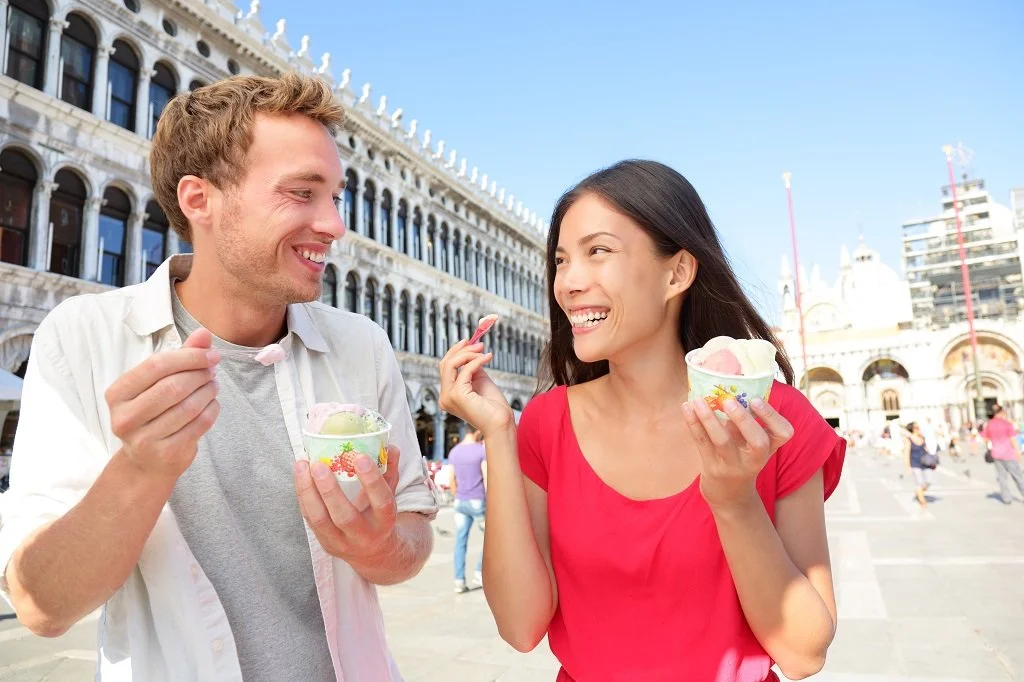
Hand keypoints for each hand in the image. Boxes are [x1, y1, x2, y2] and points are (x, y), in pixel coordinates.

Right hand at [106, 328, 220, 478]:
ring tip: (213, 385)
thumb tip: (204, 334)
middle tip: (213, 371)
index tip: (211, 354)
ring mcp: (144, 439)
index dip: (188, 357)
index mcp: (117, 394)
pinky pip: (198, 425)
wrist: (147, 462)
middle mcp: (125, 418)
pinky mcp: (166, 454)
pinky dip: (212, 410)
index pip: (156, 365)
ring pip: (188, 407)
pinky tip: (212, 403)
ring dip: (208, 391)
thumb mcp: (159, 383)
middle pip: (172, 387)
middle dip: (200, 374)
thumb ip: (180, 357)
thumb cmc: (153, 413)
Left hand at [294, 444, 400, 559]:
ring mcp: (341, 542)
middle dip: (330, 490)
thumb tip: (391, 446)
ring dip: (308, 491)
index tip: (360, 457)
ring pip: (320, 520)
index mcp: (385, 522)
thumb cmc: (380, 516)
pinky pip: (310, 518)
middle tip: (319, 464)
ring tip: (302, 465)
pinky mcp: (324, 542)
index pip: (381, 503)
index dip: (372, 481)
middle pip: (345, 517)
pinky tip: (300, 474)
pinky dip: (303, 495)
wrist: (374, 554)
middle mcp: (363, 536)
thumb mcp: (390, 494)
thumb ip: (390, 470)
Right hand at [439, 340, 514, 435]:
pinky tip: (487, 358)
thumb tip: (470, 350)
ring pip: (451, 364)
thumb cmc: (493, 406)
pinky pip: (465, 370)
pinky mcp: (457, 395)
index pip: (445, 367)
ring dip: (469, 354)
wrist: (500, 423)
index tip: (468, 342)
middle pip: (445, 363)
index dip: (455, 352)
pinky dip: (477, 361)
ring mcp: (448, 396)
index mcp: (448, 394)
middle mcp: (444, 396)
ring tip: (484, 351)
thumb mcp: (479, 380)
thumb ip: (471, 367)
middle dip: (462, 350)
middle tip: (479, 344)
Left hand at [682, 396, 793, 512]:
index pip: (784, 433)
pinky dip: (693, 424)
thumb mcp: (751, 440)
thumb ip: (747, 417)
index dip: (772, 416)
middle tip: (727, 400)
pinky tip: (686, 408)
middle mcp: (755, 458)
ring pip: (723, 442)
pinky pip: (702, 443)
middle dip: (743, 420)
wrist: (729, 493)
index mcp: (770, 447)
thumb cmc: (741, 455)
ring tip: (697, 400)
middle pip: (758, 442)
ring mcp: (734, 466)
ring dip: (709, 419)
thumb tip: (730, 378)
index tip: (755, 399)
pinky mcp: (713, 468)